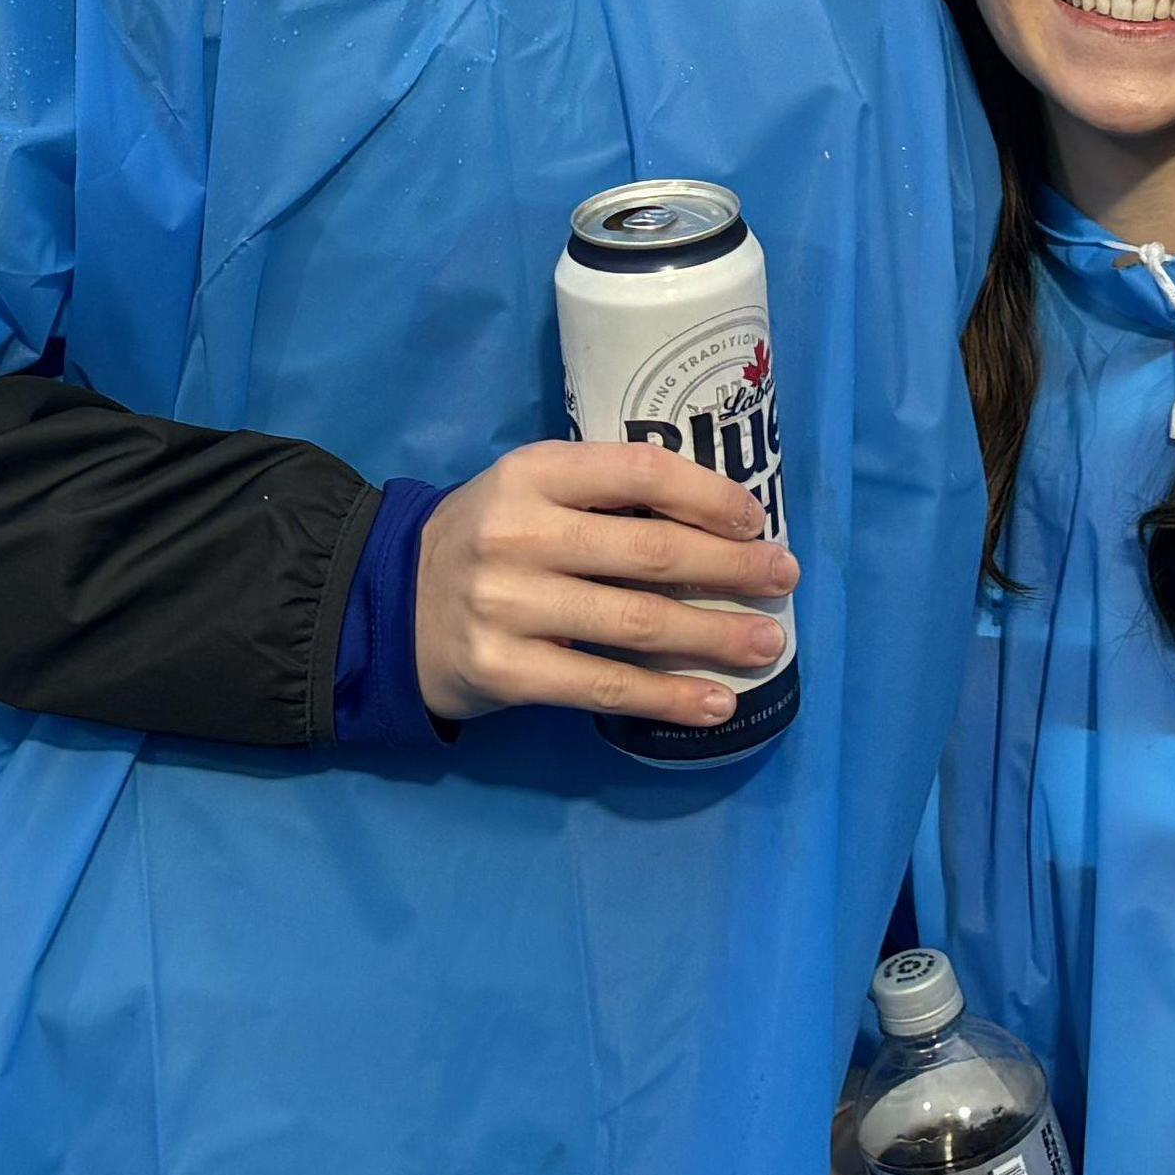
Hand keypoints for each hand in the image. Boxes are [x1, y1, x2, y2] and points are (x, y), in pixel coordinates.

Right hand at [413, 440, 795, 728]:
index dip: (708, 496)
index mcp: (533, 472)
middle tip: (784, 579)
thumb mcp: (531, 492)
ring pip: (636, 622)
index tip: (756, 522)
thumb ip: (603, 497)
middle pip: (650, 552)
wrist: (390, 605)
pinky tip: (715, 703)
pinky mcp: (504, 670)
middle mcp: (519, 533)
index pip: (639, 473)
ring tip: (768, 644)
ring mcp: (508, 605)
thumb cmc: (489, 541)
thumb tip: (721, 524)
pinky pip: (604, 685)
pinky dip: (669, 697)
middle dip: (731, 568)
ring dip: (715, 635)